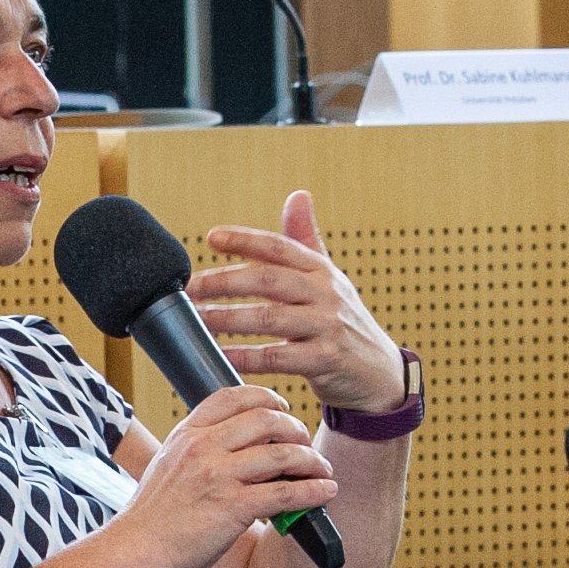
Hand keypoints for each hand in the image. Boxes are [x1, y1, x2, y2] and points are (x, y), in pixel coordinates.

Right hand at [114, 382, 334, 567]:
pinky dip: (312, 491)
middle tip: (305, 443)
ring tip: (322, 469)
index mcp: (187, 434)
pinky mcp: (233, 507)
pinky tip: (325, 492)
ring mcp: (218, 476)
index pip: (233, 396)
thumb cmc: (152, 518)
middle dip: (295, 428)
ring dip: (311, 460)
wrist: (135, 550)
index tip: (282, 409)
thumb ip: (198, 452)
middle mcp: (203, 447)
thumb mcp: (168, 467)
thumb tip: (235, 453)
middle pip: (265, 419)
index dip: (266, 397)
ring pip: (282, 454)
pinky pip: (285, 493)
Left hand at [192, 192, 407, 416]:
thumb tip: (297, 195)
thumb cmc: (344, 321)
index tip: (211, 238)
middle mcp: (326, 293)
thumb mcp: (329, 278)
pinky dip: (245, 356)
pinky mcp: (326, 361)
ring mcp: (327, 327)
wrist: (379, 372)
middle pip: (269, 279)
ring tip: (196, 319)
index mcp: (320, 270)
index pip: (279, 247)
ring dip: (228, 318)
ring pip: (270, 318)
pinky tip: (220, 355)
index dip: (245, 239)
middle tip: (189, 287)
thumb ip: (306, 239)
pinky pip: (277, 358)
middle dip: (224, 281)